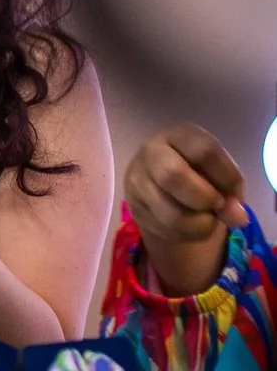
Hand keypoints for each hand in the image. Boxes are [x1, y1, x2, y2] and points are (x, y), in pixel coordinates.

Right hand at [126, 123, 246, 297]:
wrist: (167, 185)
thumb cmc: (201, 173)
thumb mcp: (221, 175)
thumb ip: (232, 192)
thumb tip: (237, 218)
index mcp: (179, 135)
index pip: (204, 152)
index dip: (226, 177)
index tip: (234, 192)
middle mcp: (151, 152)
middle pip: (173, 176)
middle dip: (204, 199)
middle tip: (216, 207)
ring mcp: (136, 180)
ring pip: (167, 211)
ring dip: (198, 224)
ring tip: (208, 221)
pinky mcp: (132, 206)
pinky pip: (161, 228)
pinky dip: (185, 234)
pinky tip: (192, 227)